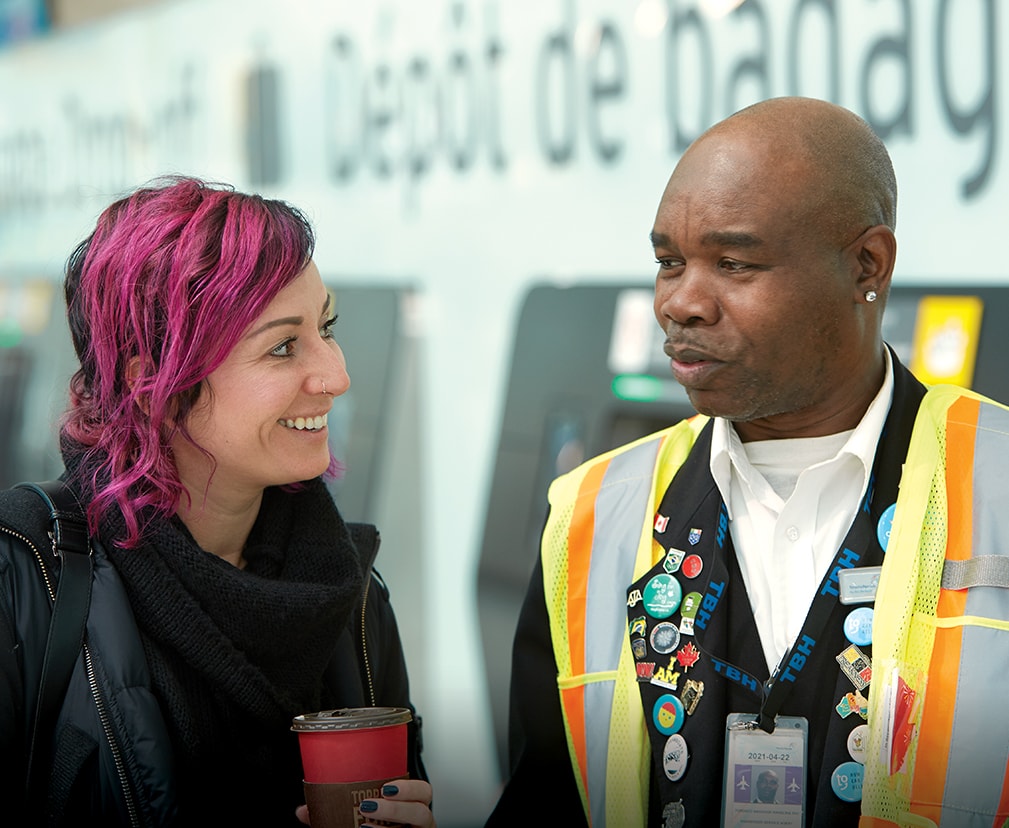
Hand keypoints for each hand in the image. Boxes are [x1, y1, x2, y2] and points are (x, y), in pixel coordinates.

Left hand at [294, 779, 435, 826]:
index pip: (423, 791)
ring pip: (418, 825)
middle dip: (399, 807)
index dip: (409, 787)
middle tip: (372, 805)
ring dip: (391, 824)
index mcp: (409, 805)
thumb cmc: (368, 826)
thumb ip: (332, 813)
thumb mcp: (352, 818)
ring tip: (366, 824)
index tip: (386, 786)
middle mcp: (417, 824)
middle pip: (423, 810)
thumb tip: (303, 810)